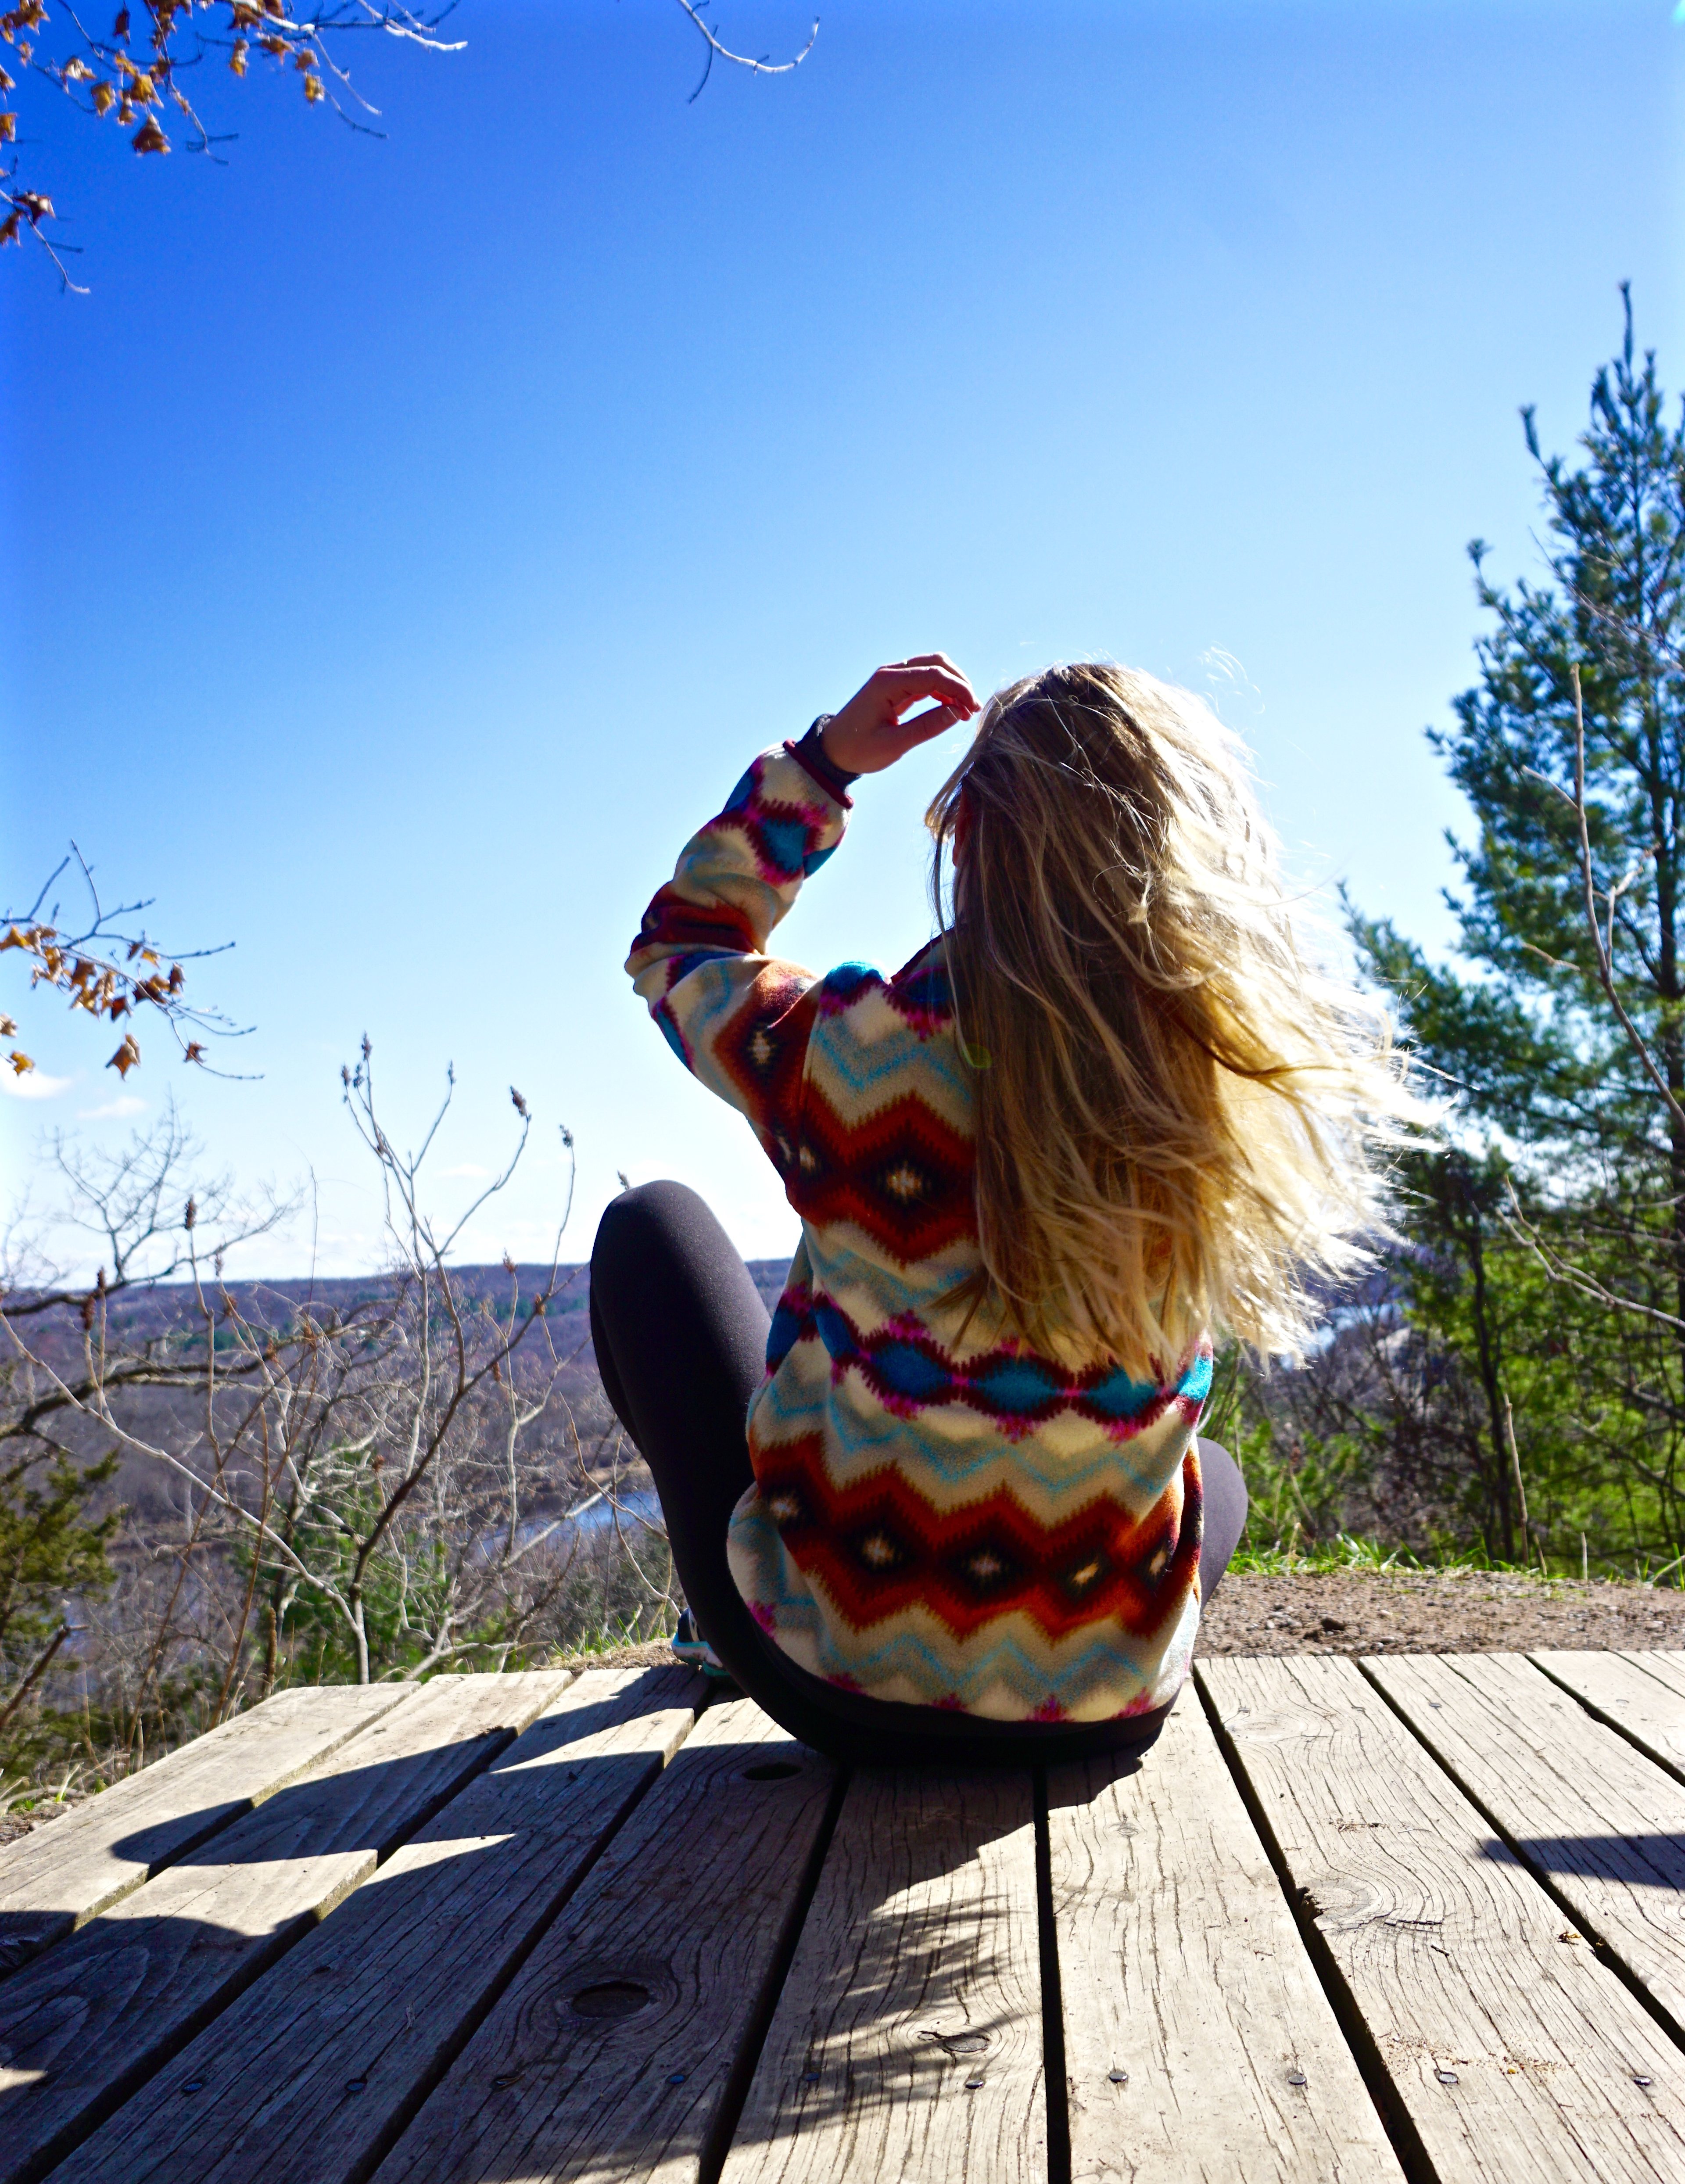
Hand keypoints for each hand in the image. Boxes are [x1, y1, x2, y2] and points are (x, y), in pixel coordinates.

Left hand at [821, 654, 979, 776]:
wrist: (832, 751)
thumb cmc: (858, 750)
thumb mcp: (894, 745)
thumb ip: (927, 727)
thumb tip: (957, 712)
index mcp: (887, 684)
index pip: (933, 675)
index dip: (958, 689)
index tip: (973, 709)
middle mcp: (891, 674)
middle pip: (936, 662)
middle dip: (959, 682)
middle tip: (972, 709)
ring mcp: (893, 678)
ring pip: (932, 668)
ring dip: (952, 685)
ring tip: (964, 712)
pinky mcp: (895, 687)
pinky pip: (925, 680)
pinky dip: (941, 691)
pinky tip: (951, 709)